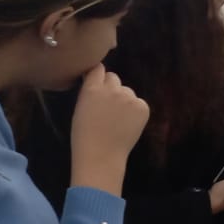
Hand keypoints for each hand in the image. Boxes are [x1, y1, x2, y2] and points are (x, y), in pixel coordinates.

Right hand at [70, 65, 149, 194]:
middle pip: (114, 78)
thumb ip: (91, 91)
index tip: (97, 80)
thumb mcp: (81, 107)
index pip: (98, 69)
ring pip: (127, 91)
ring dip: (123, 99)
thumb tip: (97, 80)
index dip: (98, 75)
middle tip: (107, 106)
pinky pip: (138, 103)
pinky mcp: (143, 107)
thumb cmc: (84, 134)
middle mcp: (113, 89)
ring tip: (116, 119)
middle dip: (111, 87)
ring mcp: (130, 98)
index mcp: (93, 89)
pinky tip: (126, 123)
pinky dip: (134, 110)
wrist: (101, 154)